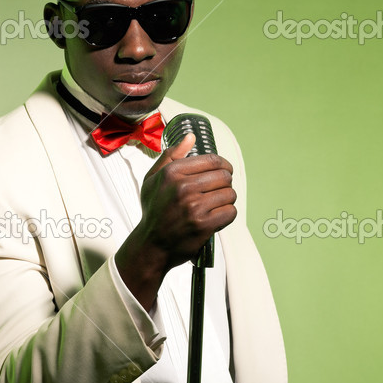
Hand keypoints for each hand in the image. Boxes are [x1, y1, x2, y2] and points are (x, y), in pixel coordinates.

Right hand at [115, 133, 236, 309]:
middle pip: (225, 176)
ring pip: (230, 194)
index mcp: (172, 173)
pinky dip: (226, 215)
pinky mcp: (204, 224)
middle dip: (224, 184)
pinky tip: (215, 217)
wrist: (151, 245)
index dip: (223, 165)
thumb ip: (171, 155)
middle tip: (216, 192)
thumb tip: (191, 137)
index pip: (212, 160)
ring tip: (214, 206)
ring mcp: (194, 207)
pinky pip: (230, 212)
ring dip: (226, 200)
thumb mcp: (153, 179)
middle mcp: (183, 187)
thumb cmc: (154, 212)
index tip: (223, 172)